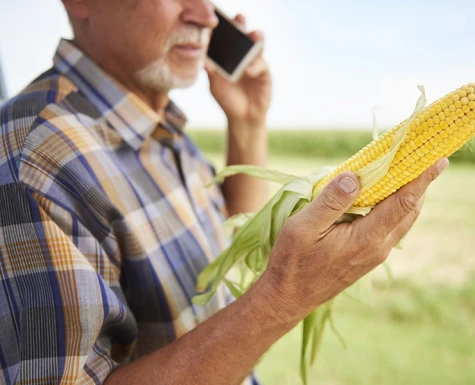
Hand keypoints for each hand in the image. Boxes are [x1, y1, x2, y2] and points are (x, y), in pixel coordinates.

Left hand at [206, 14, 271, 127]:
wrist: (242, 117)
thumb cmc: (228, 100)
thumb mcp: (215, 85)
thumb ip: (211, 72)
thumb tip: (201, 59)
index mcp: (230, 56)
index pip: (228, 38)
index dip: (225, 28)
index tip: (218, 22)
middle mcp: (243, 56)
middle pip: (244, 36)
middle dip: (242, 25)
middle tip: (239, 19)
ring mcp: (255, 63)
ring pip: (258, 45)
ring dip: (256, 38)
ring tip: (252, 35)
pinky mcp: (264, 73)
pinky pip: (261, 65)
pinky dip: (254, 66)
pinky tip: (247, 71)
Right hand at [258, 158, 449, 321]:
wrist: (289, 297)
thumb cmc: (292, 261)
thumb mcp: (303, 227)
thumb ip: (331, 201)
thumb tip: (354, 176)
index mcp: (366, 238)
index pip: (403, 202)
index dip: (422, 179)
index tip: (438, 159)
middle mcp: (378, 247)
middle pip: (409, 210)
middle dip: (419, 183)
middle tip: (420, 157)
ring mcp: (374, 254)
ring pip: (402, 221)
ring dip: (408, 196)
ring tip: (405, 173)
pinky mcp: (367, 257)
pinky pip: (390, 228)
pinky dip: (394, 208)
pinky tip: (381, 197)